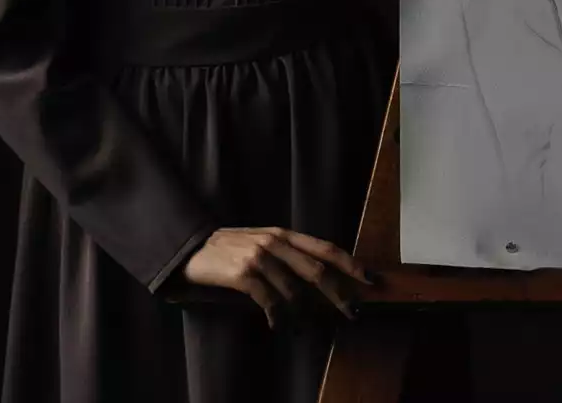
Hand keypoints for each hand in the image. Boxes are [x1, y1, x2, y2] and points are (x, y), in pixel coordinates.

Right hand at [180, 226, 376, 328]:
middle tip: (352, 312)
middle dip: (339, 294)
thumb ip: (288, 254)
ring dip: (305, 313)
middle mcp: (276, 242)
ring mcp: (260, 258)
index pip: (326, 248)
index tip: (369, 279)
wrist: (192, 248)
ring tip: (306, 327)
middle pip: (318, 270)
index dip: (350, 263)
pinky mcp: (243, 275)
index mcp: (284, 234)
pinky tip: (279, 326)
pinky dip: (278, 317)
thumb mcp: (263, 241)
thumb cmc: (231, 248)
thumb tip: (319, 277)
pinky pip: (270, 301)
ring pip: (295, 290)